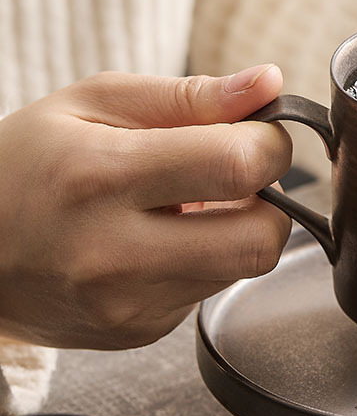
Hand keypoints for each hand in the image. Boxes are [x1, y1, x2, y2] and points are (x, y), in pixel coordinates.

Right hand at [0, 65, 291, 348]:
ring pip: (244, 267)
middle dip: (269, 201)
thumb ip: (191, 95)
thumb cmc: (27, 165)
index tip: (258, 135)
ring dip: (237, 229)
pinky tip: (161, 241)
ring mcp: (128, 304)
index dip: (270, 145)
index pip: (237, 166)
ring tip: (185, 207)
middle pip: (260, 239)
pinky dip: (205, 259)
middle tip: (233, 178)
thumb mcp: (93, 104)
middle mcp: (115, 253)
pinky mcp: (140, 331)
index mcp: (101, 177)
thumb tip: (269, 84)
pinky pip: (210, 289)